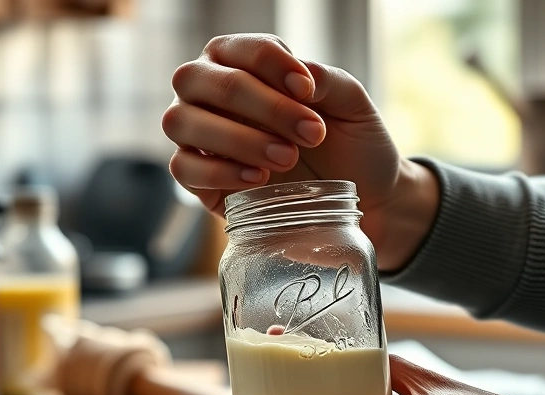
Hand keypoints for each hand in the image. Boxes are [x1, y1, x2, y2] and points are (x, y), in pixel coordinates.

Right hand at [162, 34, 438, 270]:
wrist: (362, 196)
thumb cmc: (352, 141)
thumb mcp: (354, 104)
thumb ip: (329, 81)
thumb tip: (300, 76)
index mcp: (240, 61)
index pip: (238, 48)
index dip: (271, 65)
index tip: (310, 91)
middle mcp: (207, 93)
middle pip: (199, 80)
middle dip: (260, 105)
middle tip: (310, 134)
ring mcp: (197, 136)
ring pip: (182, 122)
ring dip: (237, 139)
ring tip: (287, 159)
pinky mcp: (197, 179)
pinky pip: (183, 168)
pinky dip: (219, 172)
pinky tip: (259, 180)